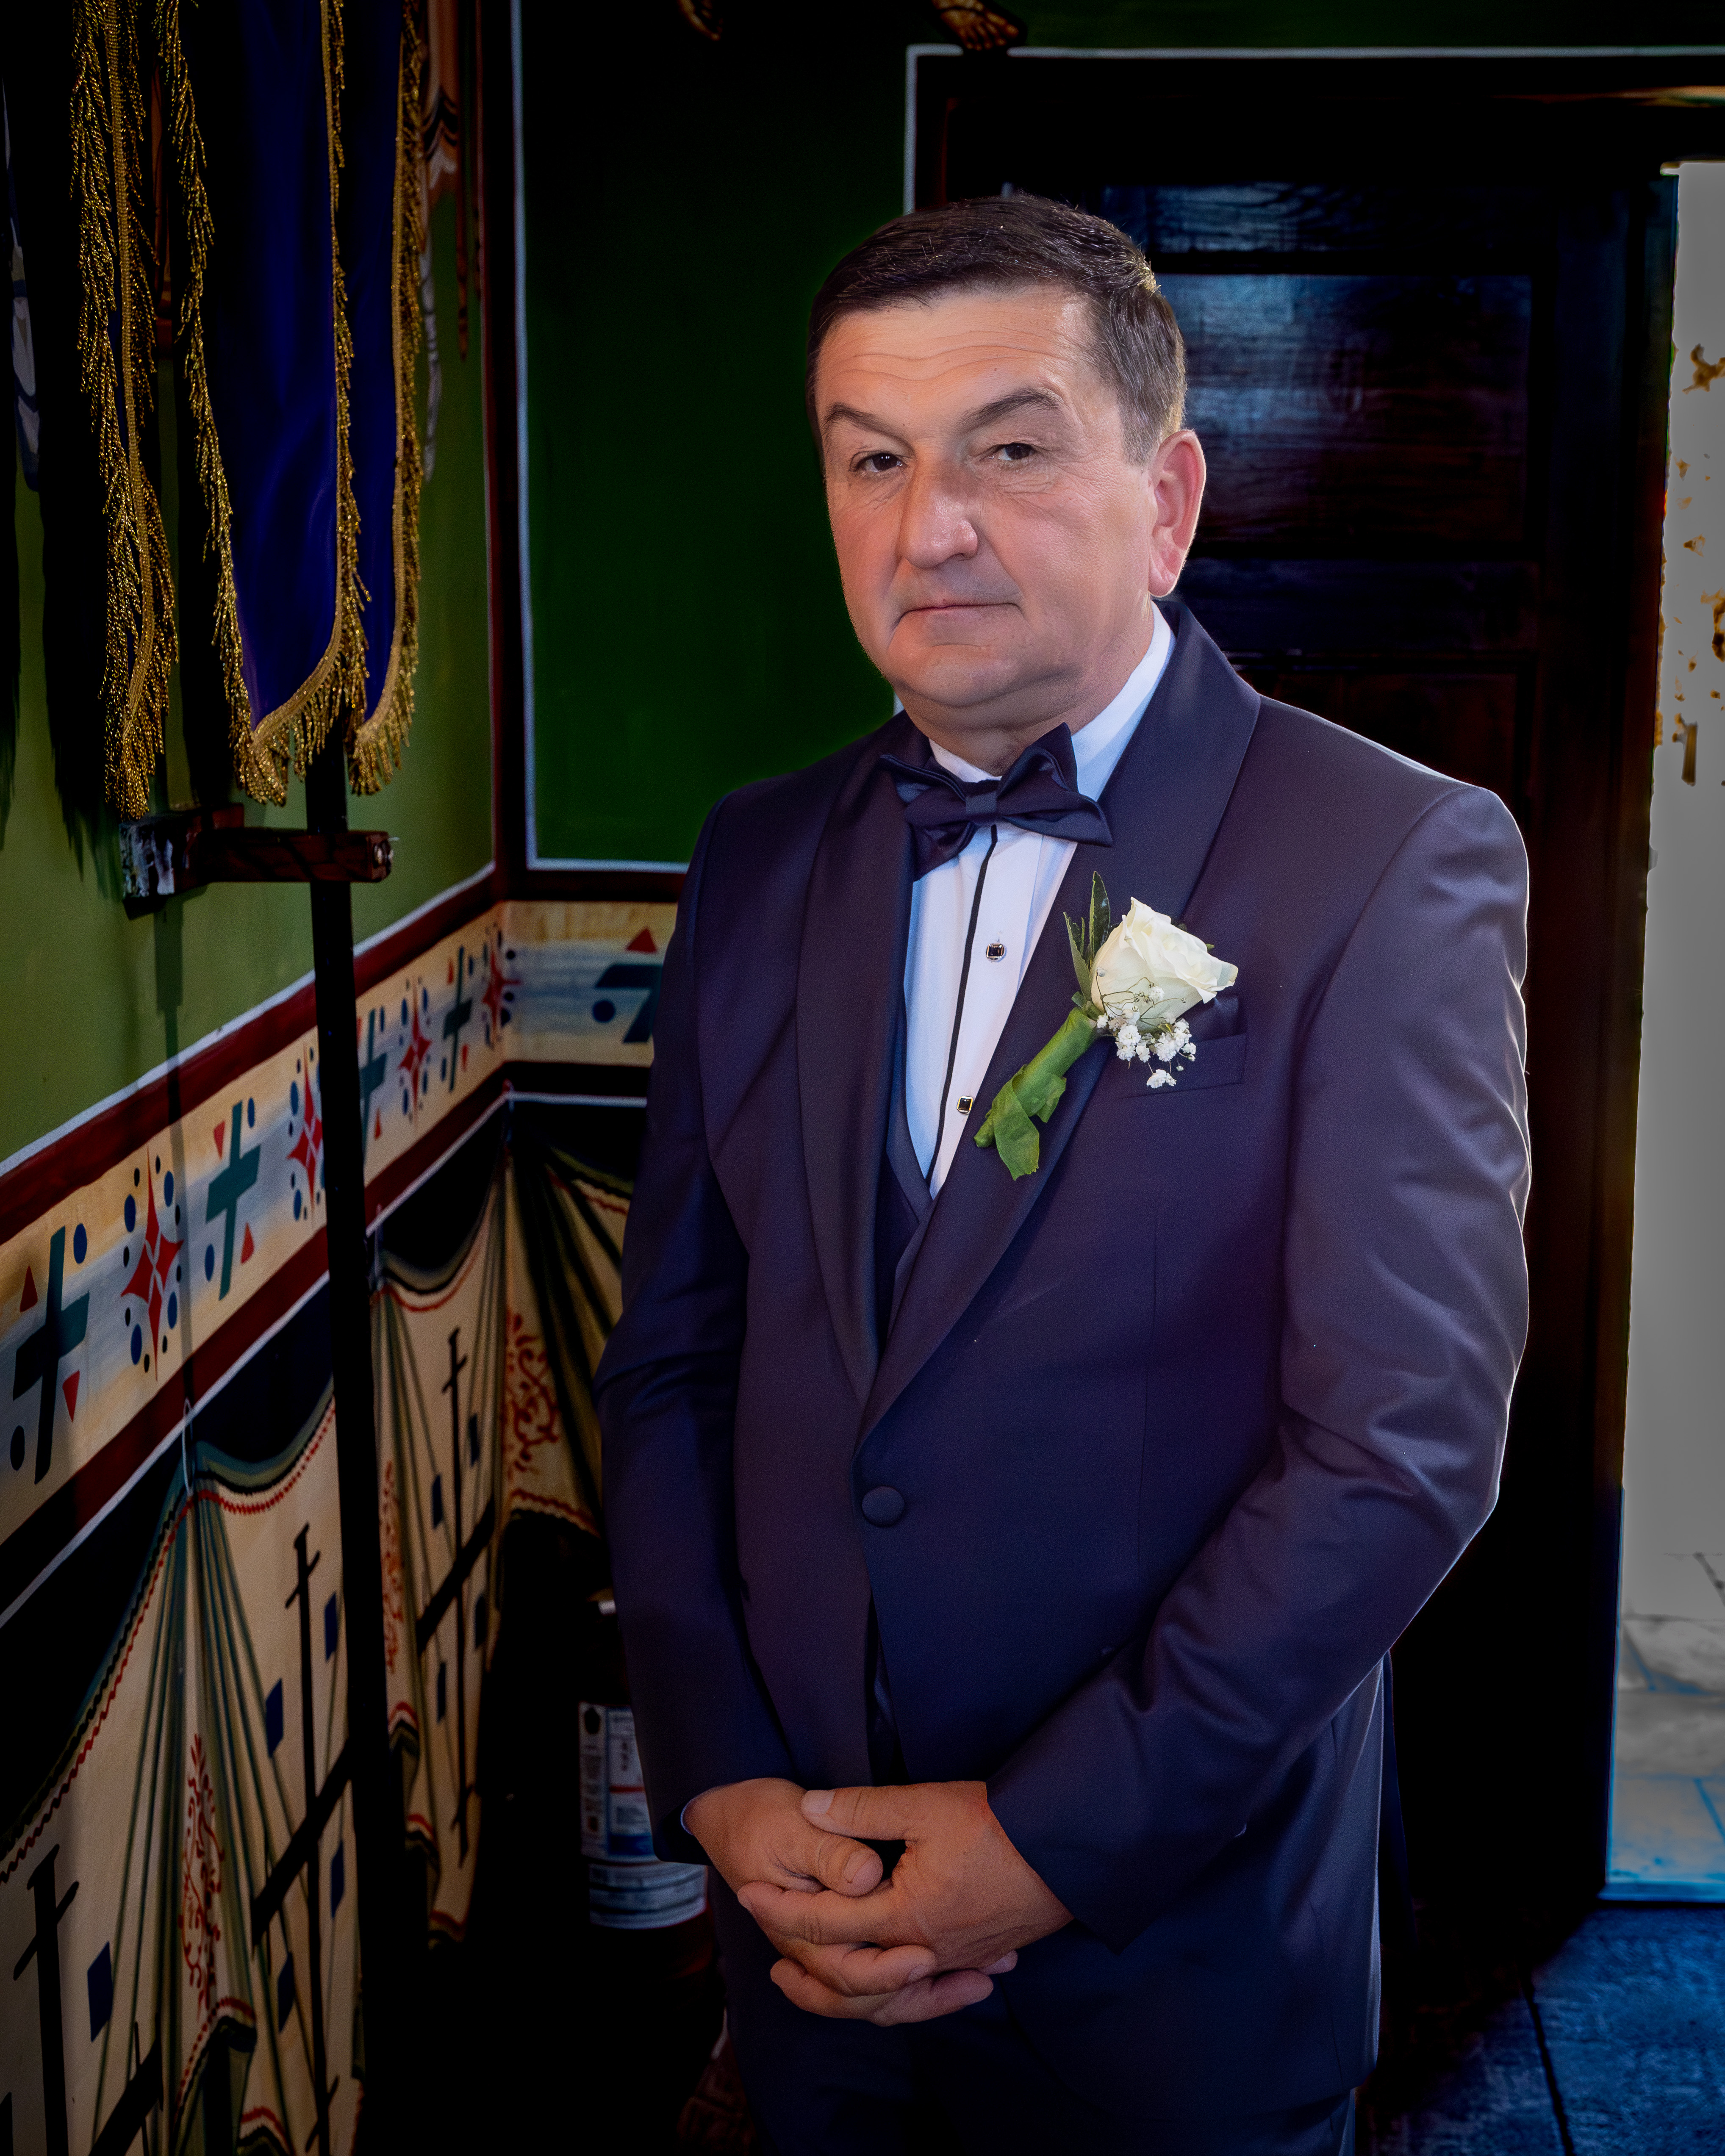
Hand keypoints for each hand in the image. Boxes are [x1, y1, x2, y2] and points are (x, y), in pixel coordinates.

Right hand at [688, 1779, 973, 2018]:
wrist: (733, 1817)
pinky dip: (923, 1982)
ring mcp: (830, 1950)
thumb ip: (831, 1854)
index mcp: (798, 1931)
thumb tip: (867, 1876)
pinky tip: (965, 1971)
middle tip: (976, 1980)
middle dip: (925, 1994)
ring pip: (881, 1998)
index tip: (927, 1957)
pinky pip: (884, 1979)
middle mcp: (813, 1953)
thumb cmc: (760, 1817)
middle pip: (870, 1999)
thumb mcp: (792, 1827)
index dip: (888, 1969)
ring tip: (981, 1983)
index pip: (846, 1971)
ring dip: (930, 1996)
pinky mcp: (848, 1938)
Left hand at [737, 1780, 1069, 2025]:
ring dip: (852, 1989)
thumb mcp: (924, 1805)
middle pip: (853, 1972)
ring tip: (822, 1982)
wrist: (1069, 1847)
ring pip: (891, 1991)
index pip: (826, 1919)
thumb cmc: (997, 1824)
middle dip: (808, 1968)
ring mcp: (956, 1958)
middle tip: (772, 1963)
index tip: (747, 1896)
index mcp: (904, 1915)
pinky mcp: (981, 1955)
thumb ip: (862, 1810)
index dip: (782, 1907)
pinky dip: (902, 1992)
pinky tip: (895, 1982)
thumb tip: (812, 1807)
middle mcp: (926, 1948)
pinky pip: (930, 1987)